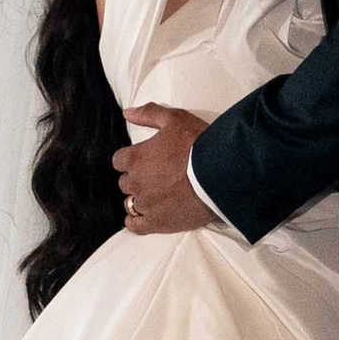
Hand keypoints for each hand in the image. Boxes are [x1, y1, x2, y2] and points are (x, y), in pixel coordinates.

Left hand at [112, 105, 215, 236]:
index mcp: (135, 158)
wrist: (219, 172)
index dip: (131, 160)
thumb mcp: (174, 119)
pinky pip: (136, 226)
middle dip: (137, 179)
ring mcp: (145, 204)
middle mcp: (135, 182)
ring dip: (141, 199)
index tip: (145, 161)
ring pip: (131, 203)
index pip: (119, 161)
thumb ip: (148, 114)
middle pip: (125, 183)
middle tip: (157, 177)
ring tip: (159, 196)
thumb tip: (126, 113)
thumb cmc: (198, 143)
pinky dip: (136, 222)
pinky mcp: (157, 222)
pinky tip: (143, 219)